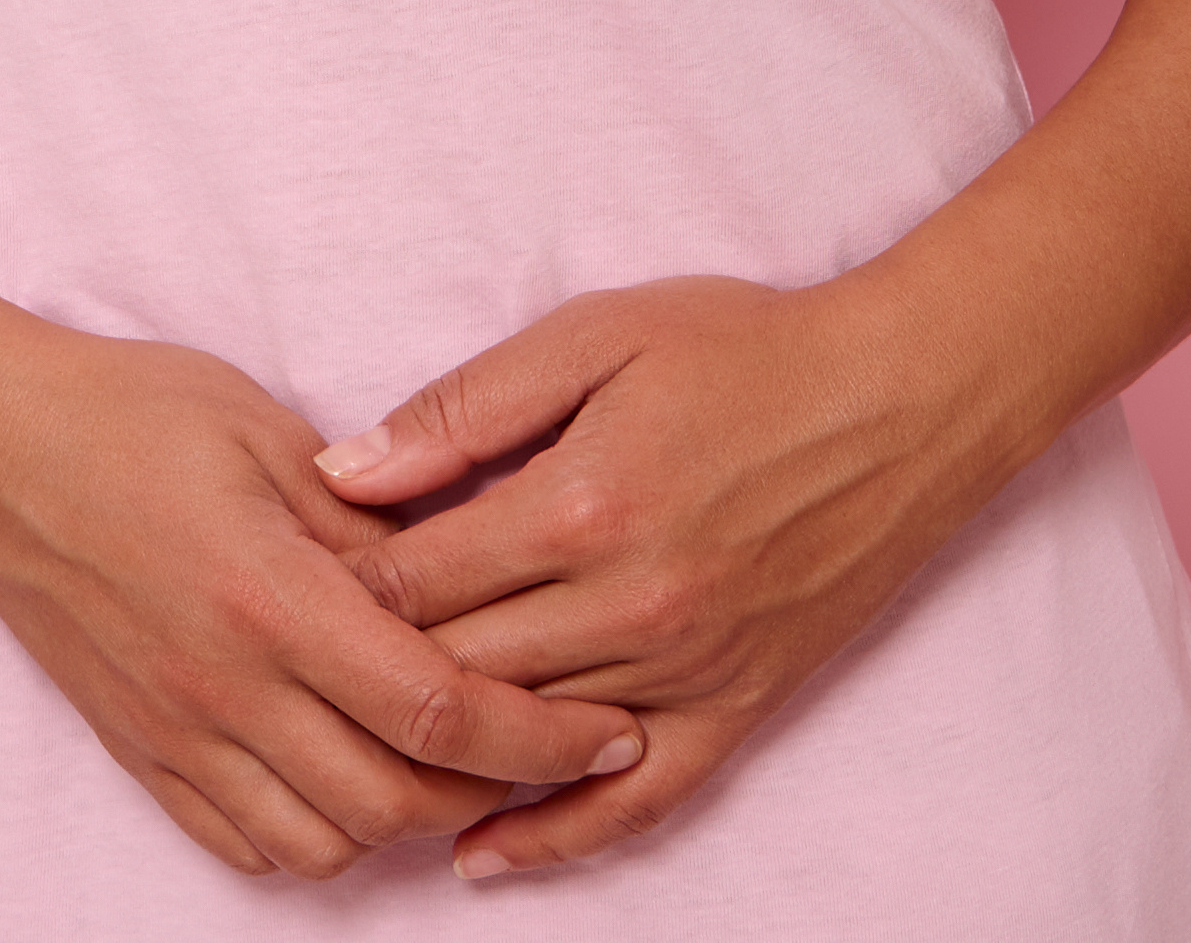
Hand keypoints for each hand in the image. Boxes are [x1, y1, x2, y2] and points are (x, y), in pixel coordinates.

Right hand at [0, 318, 653, 878]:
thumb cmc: (128, 410)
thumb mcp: (267, 430)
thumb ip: (372, 519)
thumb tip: (472, 570)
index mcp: (269, 594)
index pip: (437, 708)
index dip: (541, 737)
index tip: (608, 731)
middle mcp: (222, 684)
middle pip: (396, 802)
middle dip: (494, 790)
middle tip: (547, 746)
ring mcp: (174, 730)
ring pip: (326, 844)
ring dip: (404, 821)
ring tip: (443, 762)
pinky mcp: (137, 751)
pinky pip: (245, 845)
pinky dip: (315, 838)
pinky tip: (347, 782)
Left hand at [314, 270, 1041, 881]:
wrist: (906, 396)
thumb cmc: (746, 348)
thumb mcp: (596, 334)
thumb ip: (464, 407)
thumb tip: (344, 471)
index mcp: (580, 503)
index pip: (414, 578)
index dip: (335, 584)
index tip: (283, 580)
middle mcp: (631, 604)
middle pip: (456, 669)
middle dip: (369, 670)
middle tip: (299, 670)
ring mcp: (688, 668)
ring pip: (530, 738)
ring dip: (441, 750)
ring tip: (356, 748)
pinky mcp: (741, 707)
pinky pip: (639, 802)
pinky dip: (555, 836)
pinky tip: (481, 856)